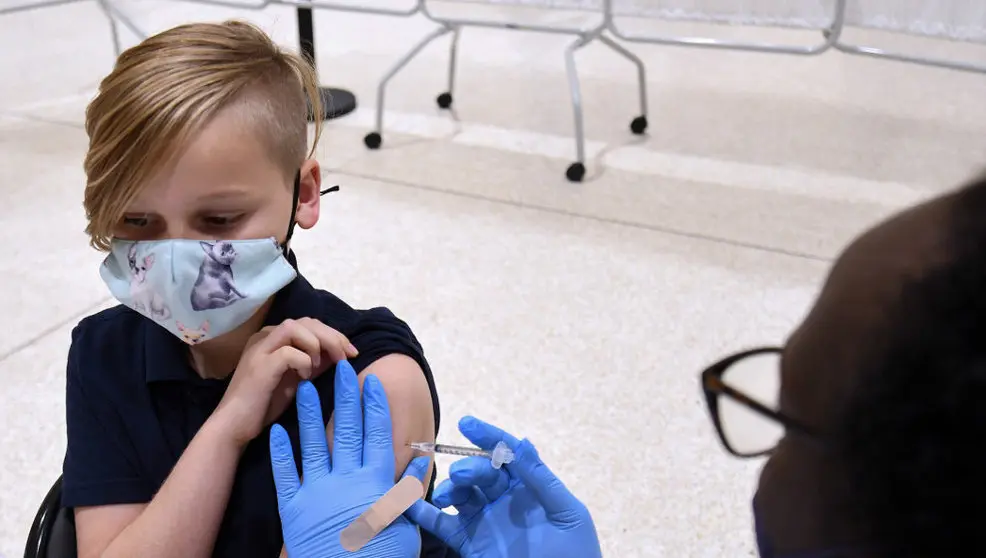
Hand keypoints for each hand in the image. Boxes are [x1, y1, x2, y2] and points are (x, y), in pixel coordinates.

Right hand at [216, 318, 356, 445]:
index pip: (309, 324)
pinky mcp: (259, 365)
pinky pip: (289, 352)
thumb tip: (340, 353)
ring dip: (317, 344)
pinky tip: (304, 378)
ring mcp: (259, 349)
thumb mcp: (297, 378)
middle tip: (347, 356)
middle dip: (332, 336)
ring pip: (295, 327)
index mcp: (272, 338)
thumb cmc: (265, 405)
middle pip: (306, 322)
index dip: (333, 334)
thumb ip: (315, 363)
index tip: (351, 352)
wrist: (235, 426)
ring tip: (322, 365)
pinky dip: (304, 362)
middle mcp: (264, 337)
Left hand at [270, 361, 424, 557]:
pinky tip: (278, 430)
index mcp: (375, 483)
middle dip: (345, 397)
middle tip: (342, 368)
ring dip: (310, 414)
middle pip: (347, 430)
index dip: (374, 407)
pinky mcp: (294, 509)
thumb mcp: (406, 527)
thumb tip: (421, 460)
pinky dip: (281, 452)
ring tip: (304, 387)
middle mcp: (347, 480)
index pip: (376, 435)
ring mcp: (318, 492)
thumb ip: (409, 491)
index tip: (372, 382)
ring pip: (314, 444)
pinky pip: (286, 474)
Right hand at [403, 417, 601, 557]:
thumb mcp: (566, 513)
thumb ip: (541, 480)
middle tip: (462, 475)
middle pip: (480, 472)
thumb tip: (523, 443)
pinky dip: (424, 514)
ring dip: (450, 488)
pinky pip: (444, 525)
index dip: (488, 436)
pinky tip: (409, 504)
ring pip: (460, 495)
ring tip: (446, 496)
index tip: (467, 424)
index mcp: (530, 487)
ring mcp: (486, 521)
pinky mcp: (470, 543)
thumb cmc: (576, 553)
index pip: (506, 454)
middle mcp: (504, 500)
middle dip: (469, 467)